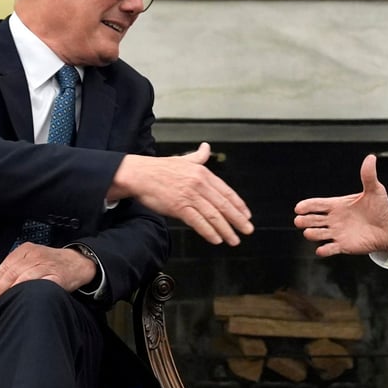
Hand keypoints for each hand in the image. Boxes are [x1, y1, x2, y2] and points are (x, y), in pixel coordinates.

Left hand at [0, 242, 95, 302]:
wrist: (78, 263)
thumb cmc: (51, 264)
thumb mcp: (27, 262)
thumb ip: (5, 272)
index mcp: (25, 250)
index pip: (4, 266)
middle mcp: (36, 255)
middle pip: (12, 273)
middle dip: (1, 289)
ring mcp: (47, 265)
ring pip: (24, 278)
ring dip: (13, 291)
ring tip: (9, 300)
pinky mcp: (58, 276)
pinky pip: (42, 284)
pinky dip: (32, 291)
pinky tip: (27, 297)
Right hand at [109, 142, 253, 244]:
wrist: (139, 174)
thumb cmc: (160, 168)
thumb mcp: (183, 159)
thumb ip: (198, 156)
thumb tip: (207, 147)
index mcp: (203, 173)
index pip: (227, 191)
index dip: (239, 205)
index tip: (247, 215)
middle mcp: (200, 184)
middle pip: (224, 205)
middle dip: (238, 220)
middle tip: (248, 230)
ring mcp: (190, 196)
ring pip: (214, 216)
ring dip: (226, 230)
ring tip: (234, 239)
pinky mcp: (179, 207)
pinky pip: (198, 222)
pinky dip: (209, 232)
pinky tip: (216, 239)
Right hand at [294, 154, 387, 256]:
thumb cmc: (380, 209)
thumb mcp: (375, 190)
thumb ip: (368, 175)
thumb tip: (370, 158)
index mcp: (337, 205)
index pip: (317, 204)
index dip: (307, 205)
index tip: (298, 208)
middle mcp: (334, 219)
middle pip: (312, 219)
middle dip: (304, 220)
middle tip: (300, 220)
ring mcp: (337, 233)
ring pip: (317, 234)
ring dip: (312, 233)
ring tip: (310, 232)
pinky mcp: (343, 246)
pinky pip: (329, 249)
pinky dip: (324, 250)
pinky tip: (321, 250)